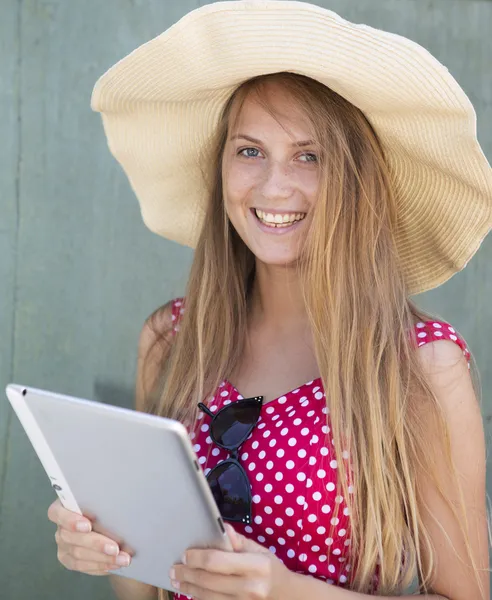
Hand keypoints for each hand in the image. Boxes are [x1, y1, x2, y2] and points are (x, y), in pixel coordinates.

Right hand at [47, 499, 131, 574]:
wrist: (103, 522)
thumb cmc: (101, 506)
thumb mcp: (100, 500)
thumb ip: (101, 504)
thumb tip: (118, 507)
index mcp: (62, 508)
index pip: (57, 513)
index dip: (70, 520)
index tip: (88, 526)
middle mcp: (60, 528)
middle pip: (71, 538)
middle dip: (96, 544)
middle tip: (115, 549)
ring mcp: (63, 546)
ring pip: (78, 555)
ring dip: (103, 559)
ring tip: (122, 559)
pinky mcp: (69, 560)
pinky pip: (83, 566)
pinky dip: (100, 566)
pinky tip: (115, 564)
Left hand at [170, 523, 294, 599]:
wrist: (286, 596)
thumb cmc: (270, 568)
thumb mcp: (259, 550)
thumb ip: (238, 541)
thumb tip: (221, 527)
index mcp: (255, 565)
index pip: (218, 561)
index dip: (198, 558)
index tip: (185, 554)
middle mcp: (249, 587)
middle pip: (209, 581)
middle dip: (188, 574)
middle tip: (174, 568)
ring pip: (208, 597)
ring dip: (189, 587)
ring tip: (176, 579)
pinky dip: (199, 597)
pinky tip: (190, 590)